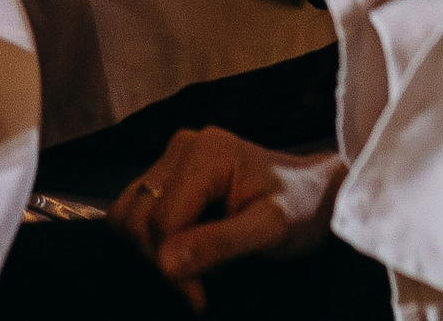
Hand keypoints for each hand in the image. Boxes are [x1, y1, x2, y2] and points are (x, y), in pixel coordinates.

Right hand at [110, 127, 345, 310]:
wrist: (314, 193)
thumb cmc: (301, 209)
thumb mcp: (271, 230)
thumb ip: (219, 243)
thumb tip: (166, 262)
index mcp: (206, 152)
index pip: (161, 221)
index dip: (176, 266)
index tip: (202, 296)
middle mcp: (183, 146)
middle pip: (137, 216)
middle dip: (164, 257)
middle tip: (204, 281)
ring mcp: (173, 156)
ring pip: (128, 213)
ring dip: (154, 247)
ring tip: (199, 260)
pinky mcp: (169, 170)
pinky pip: (137, 209)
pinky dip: (154, 236)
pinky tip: (189, 244)